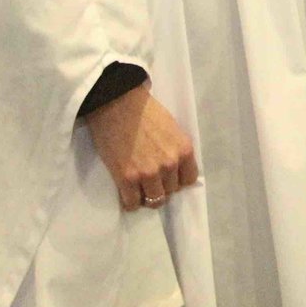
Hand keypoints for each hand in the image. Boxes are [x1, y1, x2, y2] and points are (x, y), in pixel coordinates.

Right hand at [84, 82, 197, 212]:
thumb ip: (175, 148)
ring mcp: (148, 173)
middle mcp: (169, 164)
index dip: (178, 179)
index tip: (169, 177)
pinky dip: (130, 202)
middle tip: (150, 179)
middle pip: (171, 191)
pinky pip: (132, 203)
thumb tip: (175, 167)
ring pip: (154, 200)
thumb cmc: (144, 110)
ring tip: (139, 188)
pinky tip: (126, 193)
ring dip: (147, 196)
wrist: (116, 103)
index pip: (189, 179)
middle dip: (162, 187)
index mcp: (183, 150)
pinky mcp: (126, 179)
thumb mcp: (172, 128)